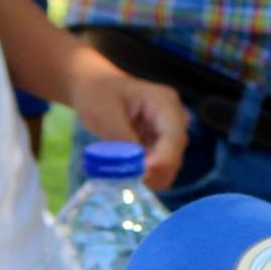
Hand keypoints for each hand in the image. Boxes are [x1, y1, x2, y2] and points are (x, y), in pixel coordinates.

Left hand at [61, 45, 189, 188]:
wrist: (96, 87)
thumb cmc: (98, 93)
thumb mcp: (105, 113)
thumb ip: (122, 140)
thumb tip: (137, 168)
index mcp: (165, 103)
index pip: (174, 138)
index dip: (162, 161)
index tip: (141, 175)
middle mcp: (174, 120)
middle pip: (174, 156)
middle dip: (153, 173)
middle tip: (125, 182)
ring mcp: (168, 135)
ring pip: (167, 167)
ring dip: (147, 177)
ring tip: (120, 175)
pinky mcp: (159, 147)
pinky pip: (157, 169)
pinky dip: (142, 175)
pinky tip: (123, 172)